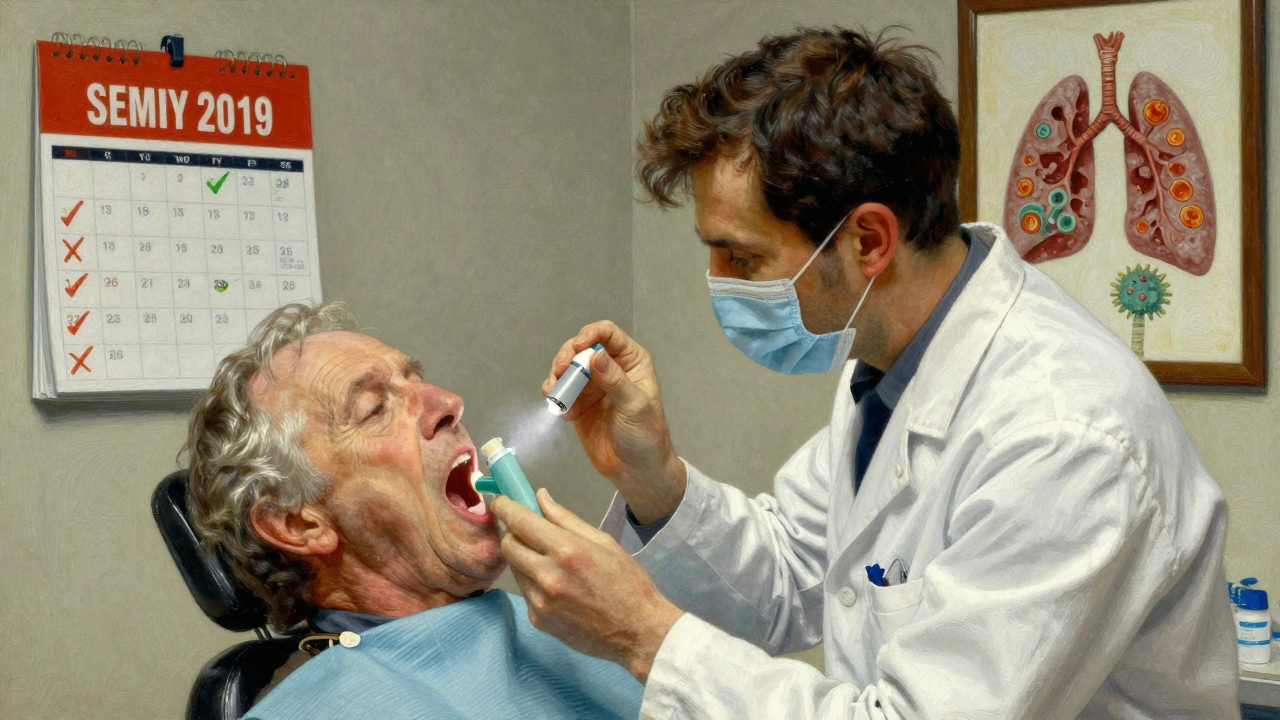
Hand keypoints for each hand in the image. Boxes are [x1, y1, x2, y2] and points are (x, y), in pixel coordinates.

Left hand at [491, 490, 683, 681]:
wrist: (639, 632)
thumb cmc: (628, 582)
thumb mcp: (603, 542)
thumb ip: (566, 519)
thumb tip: (540, 497)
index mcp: (567, 551)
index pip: (520, 522)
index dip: (505, 507)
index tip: (499, 500)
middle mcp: (548, 576)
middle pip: (508, 545)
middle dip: (512, 533)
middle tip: (526, 530)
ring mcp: (540, 602)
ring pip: (515, 569)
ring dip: (524, 558)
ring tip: (550, 561)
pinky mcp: (538, 620)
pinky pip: (525, 592)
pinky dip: (533, 582)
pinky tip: (558, 587)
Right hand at [543, 321, 685, 522]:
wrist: (635, 471)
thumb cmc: (646, 437)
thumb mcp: (634, 407)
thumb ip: (615, 381)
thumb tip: (596, 355)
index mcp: (631, 361)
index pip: (608, 334)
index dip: (590, 334)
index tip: (578, 347)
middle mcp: (610, 368)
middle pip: (581, 348)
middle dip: (567, 356)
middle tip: (559, 371)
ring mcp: (593, 386)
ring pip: (568, 368)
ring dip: (557, 376)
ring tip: (554, 392)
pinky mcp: (578, 404)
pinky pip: (561, 391)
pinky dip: (555, 395)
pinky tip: (558, 408)